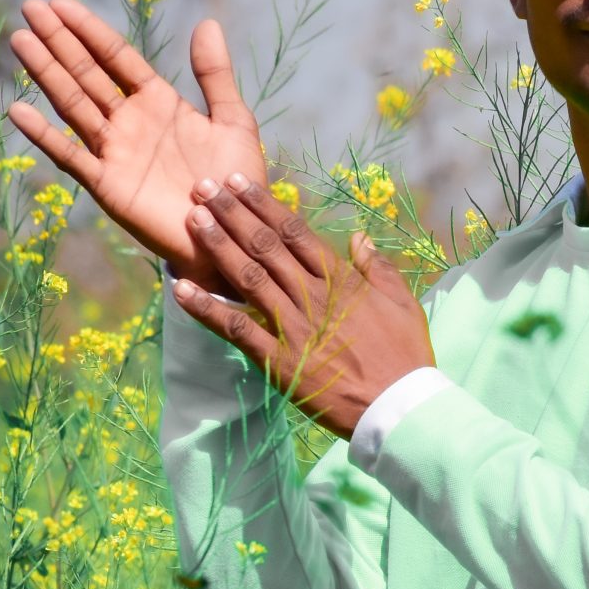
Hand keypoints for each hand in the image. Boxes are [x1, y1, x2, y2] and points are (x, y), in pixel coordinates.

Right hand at [6, 0, 266, 291]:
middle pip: (87, 73)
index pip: (116, 58)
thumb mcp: (233, 121)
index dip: (89, 30)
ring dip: (47, 73)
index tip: (60, 2)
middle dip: (59, 41)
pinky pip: (72, 157)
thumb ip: (216, 75)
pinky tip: (19, 111)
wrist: (235, 235)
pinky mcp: (109, 186)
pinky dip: (46, 135)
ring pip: (74, 104)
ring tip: (21, 40)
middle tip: (29, 7)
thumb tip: (206, 23)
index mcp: (158, 102)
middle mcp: (130, 123)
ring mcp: (116, 153)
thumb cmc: (236, 182)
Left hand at [170, 174, 436, 440]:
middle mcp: (312, 296)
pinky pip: (237, 330)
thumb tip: (359, 237)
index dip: (264, 204)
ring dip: (218, 246)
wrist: (400, 406)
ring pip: (248, 278)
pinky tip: (181, 288)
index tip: (239, 183)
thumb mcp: (403, 303)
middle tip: (202, 187)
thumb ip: (378, 267)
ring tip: (192, 219)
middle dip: (231, 213)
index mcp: (341, 280)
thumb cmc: (406, 356)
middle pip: (265, 246)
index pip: (294, 232)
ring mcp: (294, 328)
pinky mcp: (280, 361)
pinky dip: (208, 309)